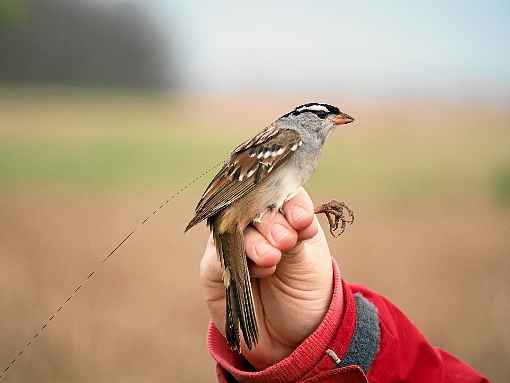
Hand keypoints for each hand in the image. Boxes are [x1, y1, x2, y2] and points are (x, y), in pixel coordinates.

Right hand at [200, 188, 341, 368]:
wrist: (293, 335)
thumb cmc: (307, 290)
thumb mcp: (310, 260)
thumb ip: (297, 234)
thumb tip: (291, 215)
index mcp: (283, 212)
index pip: (280, 192)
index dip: (289, 201)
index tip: (300, 218)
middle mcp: (254, 222)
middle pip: (253, 205)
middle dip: (271, 222)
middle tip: (285, 241)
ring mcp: (231, 240)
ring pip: (234, 226)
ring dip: (255, 241)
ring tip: (272, 259)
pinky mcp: (213, 265)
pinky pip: (218, 254)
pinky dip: (238, 258)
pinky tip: (261, 269)